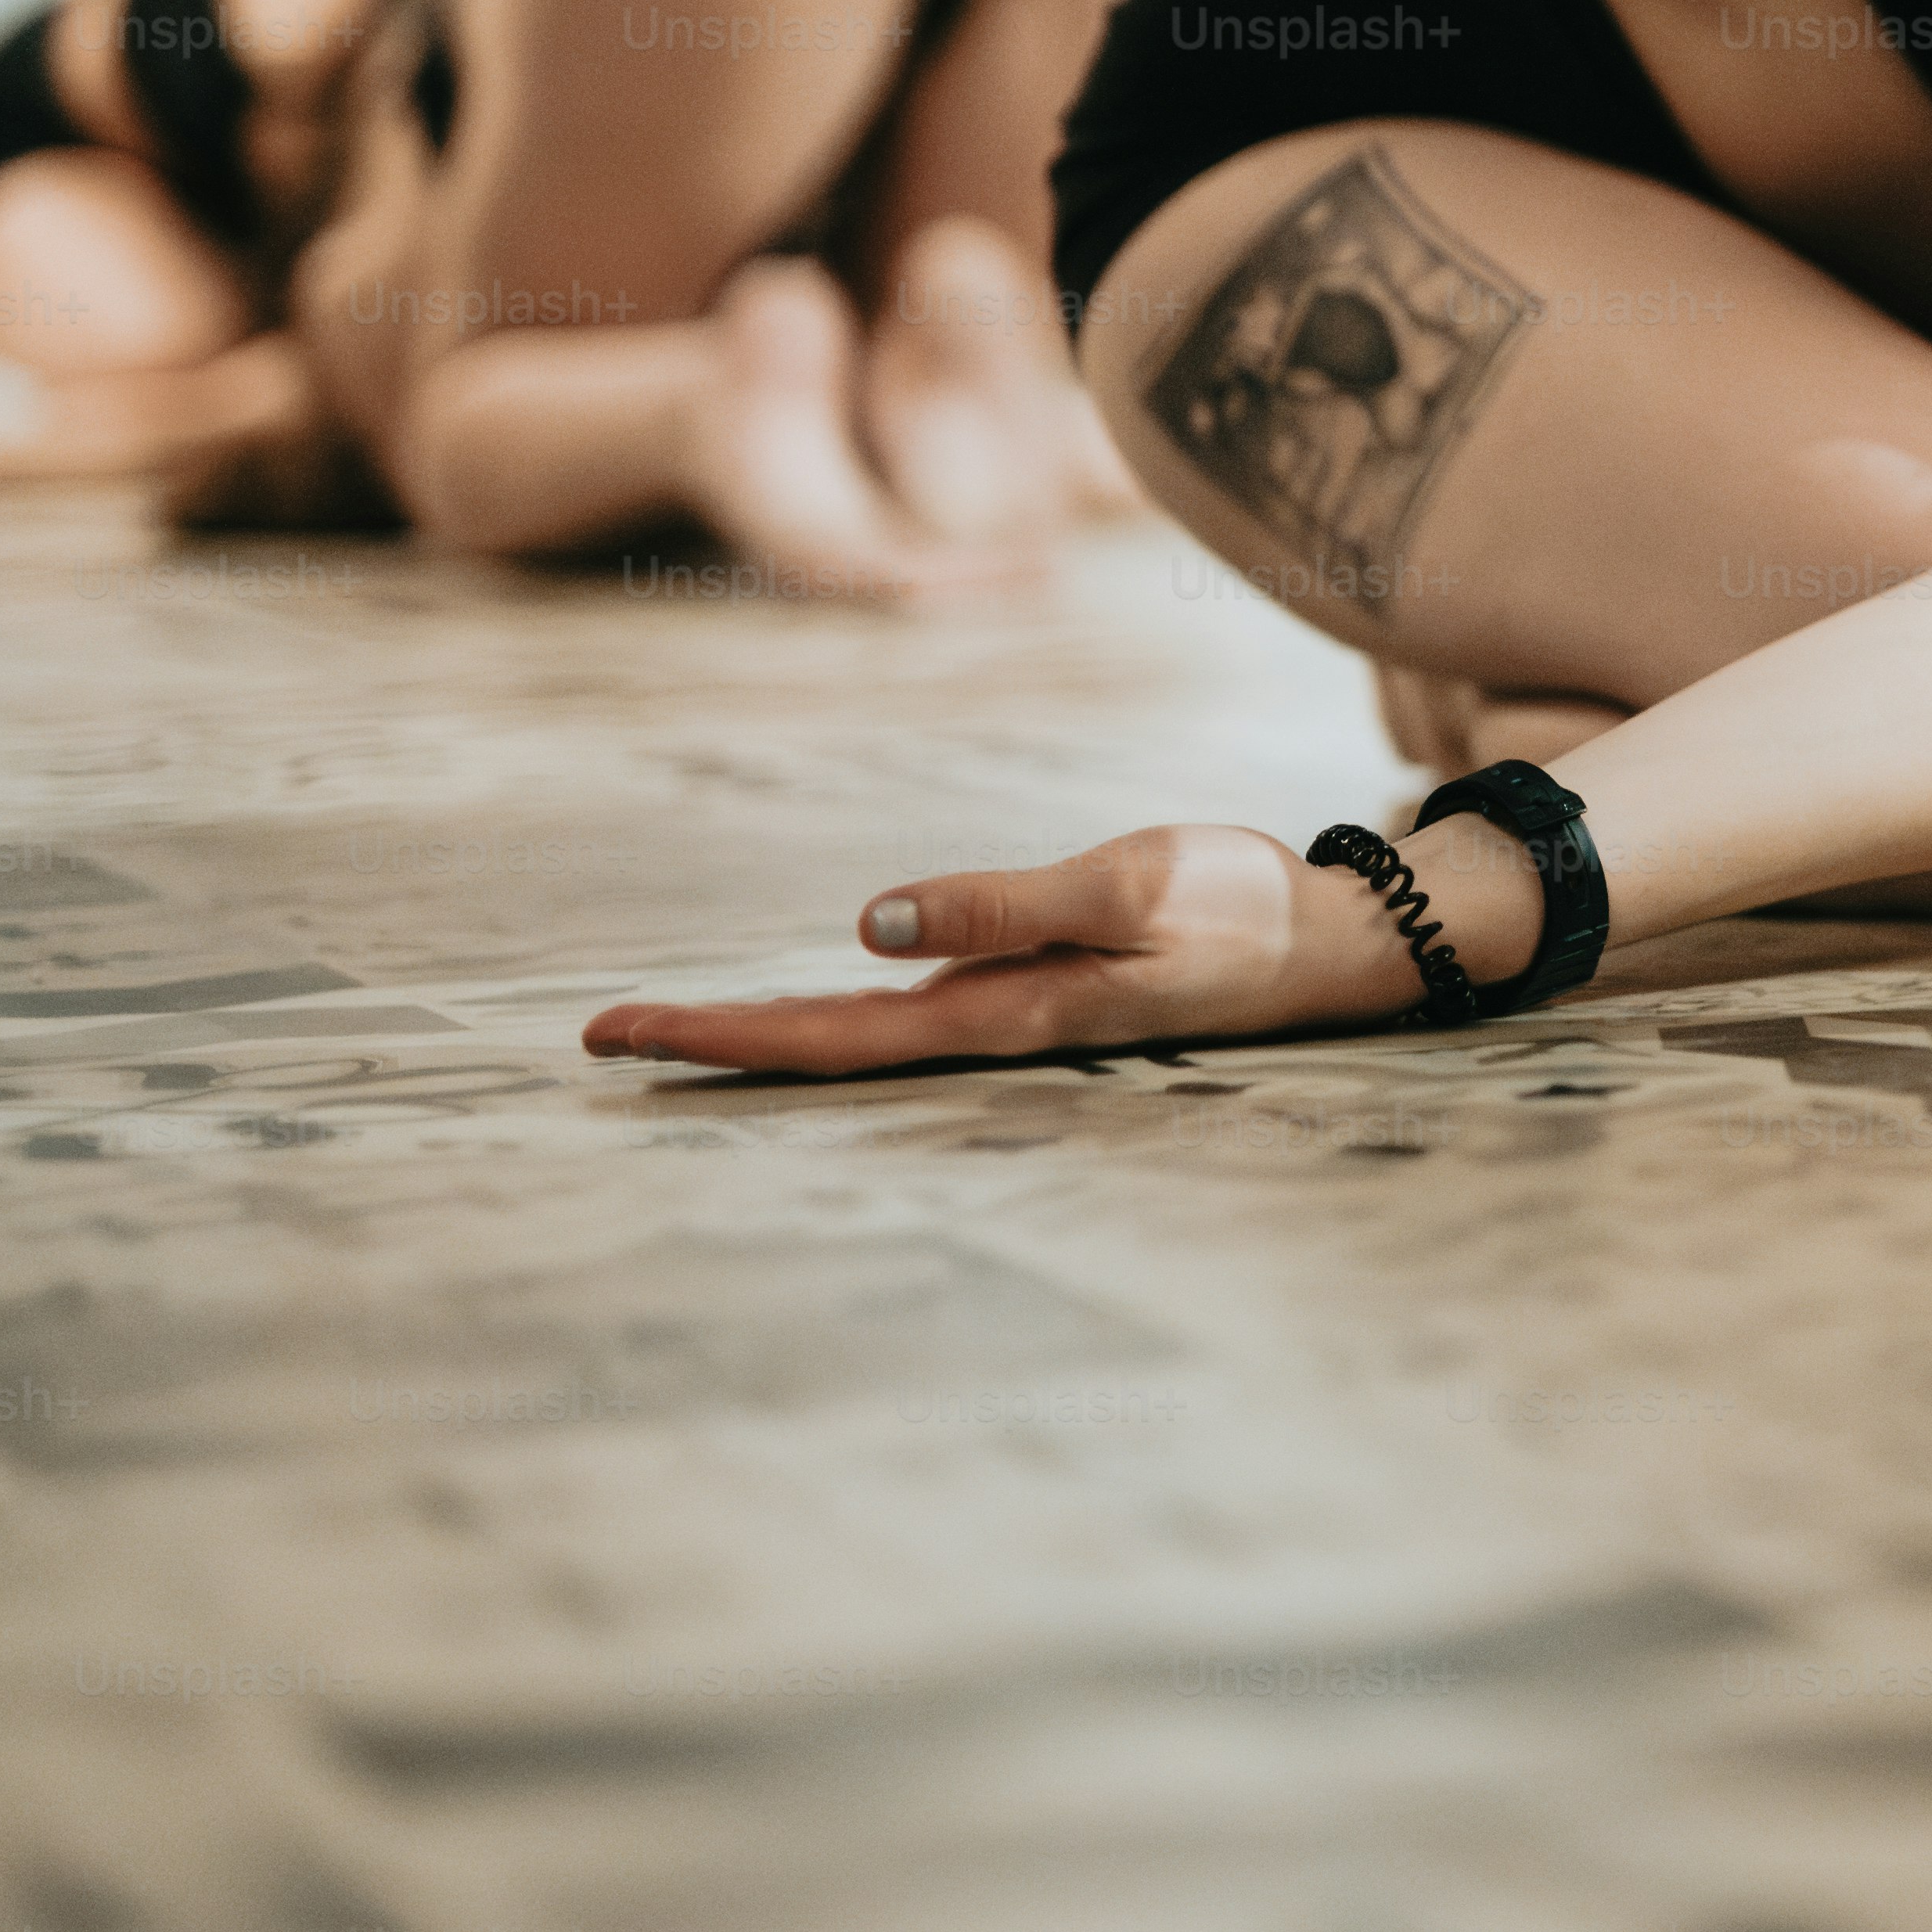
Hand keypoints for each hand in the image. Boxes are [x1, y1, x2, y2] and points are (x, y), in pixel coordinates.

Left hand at [582, 823, 1415, 1075]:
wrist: (1334, 943)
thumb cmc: (1242, 906)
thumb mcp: (1133, 883)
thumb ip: (1006, 906)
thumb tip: (868, 927)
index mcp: (1003, 1012)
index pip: (828, 1034)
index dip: (721, 1035)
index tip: (619, 1033)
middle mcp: (992, 1027)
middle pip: (824, 1048)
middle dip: (711, 1043)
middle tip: (597, 1037)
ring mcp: (1013, 1015)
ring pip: (859, 1037)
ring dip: (762, 1035)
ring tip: (672, 1030)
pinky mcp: (1037, 991)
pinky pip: (906, 1017)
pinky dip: (832, 1016)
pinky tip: (809, 1011)